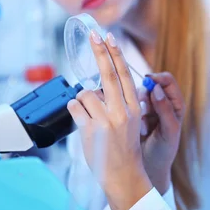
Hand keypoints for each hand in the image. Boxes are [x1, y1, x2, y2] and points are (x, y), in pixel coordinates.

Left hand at [67, 30, 151, 209]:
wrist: (123, 173)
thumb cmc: (125, 147)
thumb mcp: (132, 121)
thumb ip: (120, 102)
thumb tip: (99, 84)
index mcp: (134, 107)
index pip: (124, 74)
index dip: (115, 53)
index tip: (109, 37)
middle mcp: (122, 111)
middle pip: (108, 74)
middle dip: (100, 51)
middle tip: (93, 35)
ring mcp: (106, 120)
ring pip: (86, 93)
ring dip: (83, 100)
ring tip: (90, 115)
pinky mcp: (90, 129)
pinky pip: (75, 107)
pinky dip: (74, 110)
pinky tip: (82, 120)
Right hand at [138, 72, 184, 193]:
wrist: (148, 168)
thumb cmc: (164, 151)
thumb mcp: (169, 131)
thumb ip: (165, 110)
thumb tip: (157, 89)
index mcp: (175, 104)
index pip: (167, 81)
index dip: (157, 78)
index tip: (147, 81)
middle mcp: (162, 103)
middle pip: (151, 85)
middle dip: (144, 94)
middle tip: (142, 107)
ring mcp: (147, 108)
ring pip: (138, 94)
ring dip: (138, 106)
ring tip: (142, 125)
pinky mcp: (135, 115)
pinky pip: (129, 105)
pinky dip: (131, 114)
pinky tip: (137, 129)